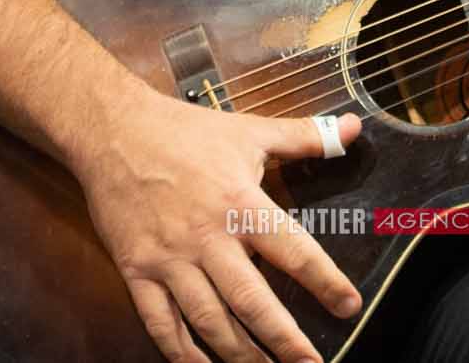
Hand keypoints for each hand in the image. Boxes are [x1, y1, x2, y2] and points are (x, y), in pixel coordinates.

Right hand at [69, 88, 364, 362]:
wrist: (113, 130)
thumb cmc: (185, 131)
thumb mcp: (250, 130)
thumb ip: (306, 136)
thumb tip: (355, 128)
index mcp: (240, 203)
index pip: (294, 250)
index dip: (325, 282)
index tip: (349, 306)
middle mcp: (207, 237)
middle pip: (251, 301)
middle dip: (283, 339)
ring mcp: (170, 258)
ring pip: (209, 320)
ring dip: (240, 354)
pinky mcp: (138, 270)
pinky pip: (161, 322)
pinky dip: (182, 352)